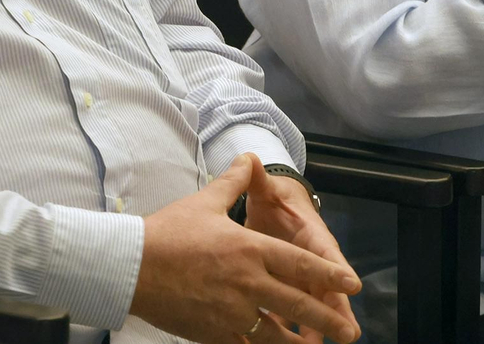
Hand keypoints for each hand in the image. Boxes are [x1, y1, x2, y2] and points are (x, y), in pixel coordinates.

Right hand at [131, 154, 361, 343]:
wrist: (131, 266)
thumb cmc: (169, 232)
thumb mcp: (206, 201)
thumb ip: (234, 182)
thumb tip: (248, 158)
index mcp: (251, 249)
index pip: (300, 264)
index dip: (329, 275)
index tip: (353, 284)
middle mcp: (247, 282)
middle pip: (296, 303)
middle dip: (327, 318)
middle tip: (349, 332)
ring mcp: (230, 312)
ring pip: (274, 333)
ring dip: (297, 343)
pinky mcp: (211, 332)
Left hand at [244, 169, 359, 341]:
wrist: (272, 209)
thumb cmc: (275, 200)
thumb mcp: (267, 190)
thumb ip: (258, 180)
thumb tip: (250, 159)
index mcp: (311, 236)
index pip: (327, 253)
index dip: (338, 269)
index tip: (352, 285)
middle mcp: (311, 261)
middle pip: (326, 289)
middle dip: (336, 311)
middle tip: (347, 333)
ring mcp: (300, 280)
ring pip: (310, 307)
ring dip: (313, 327)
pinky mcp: (285, 291)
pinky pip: (287, 314)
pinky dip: (285, 331)